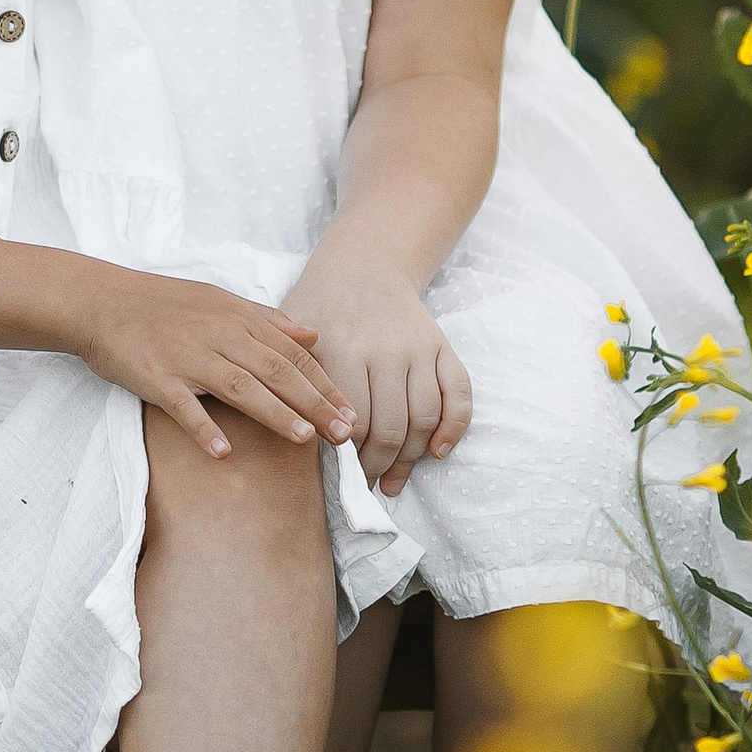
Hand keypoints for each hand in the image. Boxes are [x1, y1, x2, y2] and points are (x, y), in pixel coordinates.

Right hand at [69, 271, 359, 458]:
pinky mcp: (156, 377)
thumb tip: (313, 336)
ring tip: (304, 438)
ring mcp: (186, 356)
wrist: (100, 301)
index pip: (292, 354)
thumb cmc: (162, 304)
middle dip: (314, 403)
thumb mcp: (219, 300)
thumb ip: (267, 320)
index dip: (325, 384)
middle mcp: (218, 335)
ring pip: (239, 385)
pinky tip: (223, 452)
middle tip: (345, 434)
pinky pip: (182, 406)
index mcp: (237, 318)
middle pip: (275, 371)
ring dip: (273, 412)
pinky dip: (203, 428)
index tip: (352, 412)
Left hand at [281, 249, 471, 492]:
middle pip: (388, 428)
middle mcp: (385, 349)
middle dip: (377, 466)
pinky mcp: (442, 345)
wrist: (364, 265)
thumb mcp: (293, 336)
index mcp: (342, 349)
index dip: (348, 458)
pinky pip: (459, 392)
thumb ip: (293, 383)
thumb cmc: (319, 308)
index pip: (350, 423)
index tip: (342, 478)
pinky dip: (454, 426)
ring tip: (394, 481)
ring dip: (410, 458)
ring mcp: (418, 347)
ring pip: (423, 418)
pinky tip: (438, 452)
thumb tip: (301, 438)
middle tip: (367, 486)